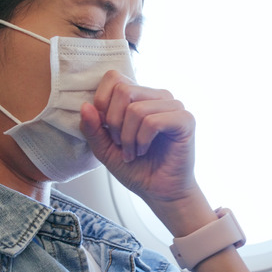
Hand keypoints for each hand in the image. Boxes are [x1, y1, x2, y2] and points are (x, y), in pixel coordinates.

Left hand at [80, 70, 197, 206]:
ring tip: (133, 152)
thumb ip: (93, 128)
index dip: (102, 102)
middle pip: (123, 90)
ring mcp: (174, 106)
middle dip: (114, 123)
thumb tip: (85, 106)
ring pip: (136, 109)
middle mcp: (158, 95)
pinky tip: (144, 150)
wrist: (160, 193)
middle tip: (121, 144)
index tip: (107, 129)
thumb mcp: (104, 148)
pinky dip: (142, 140)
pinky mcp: (185, 120)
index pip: (114, 77)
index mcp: (139, 96)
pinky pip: (152, 121)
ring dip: (128, 138)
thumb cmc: (136, 169)